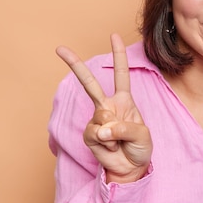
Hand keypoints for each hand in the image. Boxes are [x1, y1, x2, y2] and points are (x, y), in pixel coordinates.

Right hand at [56, 34, 151, 183]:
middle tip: (59, 48)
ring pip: (101, 116)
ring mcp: (98, 119)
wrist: (131, 168)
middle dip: (75, 65)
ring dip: (114, 132)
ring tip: (120, 141)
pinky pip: (97, 133)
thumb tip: (103, 128)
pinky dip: (107, 142)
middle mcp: (109, 106)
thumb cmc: (140, 148)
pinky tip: (111, 146)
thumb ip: (125, 128)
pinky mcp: (90, 134)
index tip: (114, 35)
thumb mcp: (142, 135)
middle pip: (90, 83)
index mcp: (124, 100)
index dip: (118, 55)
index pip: (121, 74)